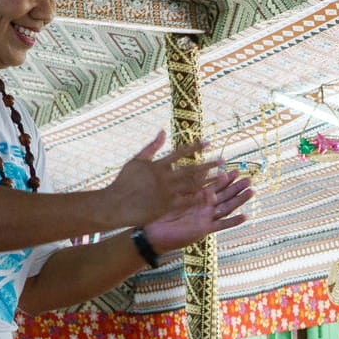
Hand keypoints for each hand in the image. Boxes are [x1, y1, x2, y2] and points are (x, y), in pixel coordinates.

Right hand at [103, 132, 219, 228]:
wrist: (115, 204)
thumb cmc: (124, 182)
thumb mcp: (136, 160)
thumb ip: (152, 146)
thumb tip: (163, 131)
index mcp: (158, 165)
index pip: (180, 153)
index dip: (195, 147)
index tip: (209, 143)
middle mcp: (164, 178)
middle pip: (191, 170)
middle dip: (208, 165)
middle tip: (223, 161)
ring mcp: (166, 193)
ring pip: (192, 186)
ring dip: (208, 182)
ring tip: (222, 178)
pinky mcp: (166, 207)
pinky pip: (185, 202)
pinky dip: (198, 199)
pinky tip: (210, 196)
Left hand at [142, 169, 253, 251]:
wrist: (154, 231)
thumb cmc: (161, 211)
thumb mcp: (174, 193)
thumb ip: (184, 182)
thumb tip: (189, 166)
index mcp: (198, 196)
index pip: (215, 185)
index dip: (226, 178)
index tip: (236, 170)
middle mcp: (205, 206)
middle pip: (225, 195)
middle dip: (237, 187)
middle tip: (249, 179)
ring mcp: (206, 217)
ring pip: (227, 207)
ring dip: (239, 200)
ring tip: (251, 192)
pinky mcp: (205, 229)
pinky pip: (221, 225)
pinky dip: (233, 221)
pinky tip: (245, 216)